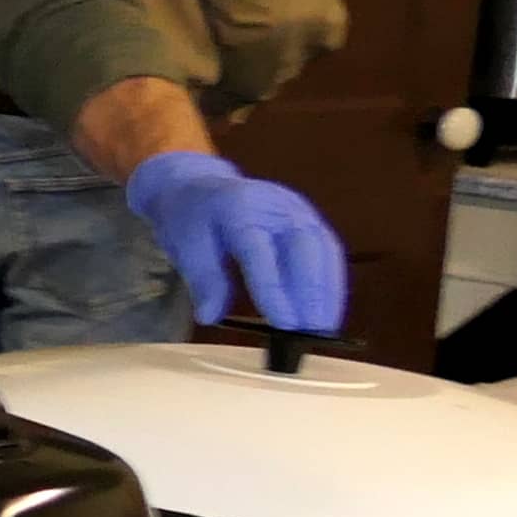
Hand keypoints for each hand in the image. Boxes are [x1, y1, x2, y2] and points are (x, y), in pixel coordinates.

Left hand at [124, 152, 347, 331]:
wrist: (200, 185)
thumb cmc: (191, 219)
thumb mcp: (185, 247)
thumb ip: (204, 281)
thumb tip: (210, 317)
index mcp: (237, 207)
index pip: (259, 250)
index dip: (273, 287)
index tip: (284, 324)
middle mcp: (274, 203)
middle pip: (302, 246)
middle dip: (311, 292)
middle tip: (312, 331)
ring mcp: (297, 208)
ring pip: (323, 249)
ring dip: (328, 290)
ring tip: (325, 328)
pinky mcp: (310, 218)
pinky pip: (328, 250)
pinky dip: (331, 282)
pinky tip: (328, 309)